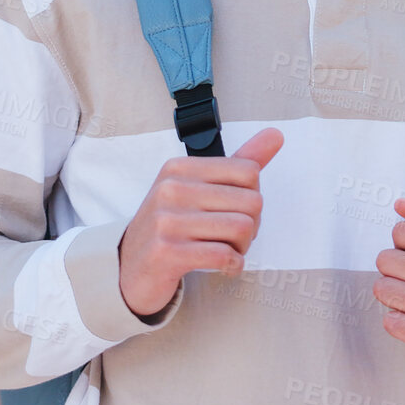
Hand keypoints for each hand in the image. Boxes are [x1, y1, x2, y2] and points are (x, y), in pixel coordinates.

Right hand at [117, 128, 282, 316]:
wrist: (129, 269)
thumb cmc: (171, 227)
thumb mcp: (199, 189)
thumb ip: (239, 164)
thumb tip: (275, 134)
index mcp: (180, 167)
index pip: (248, 172)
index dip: (252, 197)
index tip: (233, 212)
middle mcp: (171, 189)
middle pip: (251, 202)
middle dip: (251, 227)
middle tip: (231, 238)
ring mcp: (166, 220)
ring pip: (242, 228)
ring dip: (242, 248)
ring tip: (226, 251)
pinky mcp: (166, 251)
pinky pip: (224, 255)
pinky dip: (232, 265)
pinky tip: (223, 266)